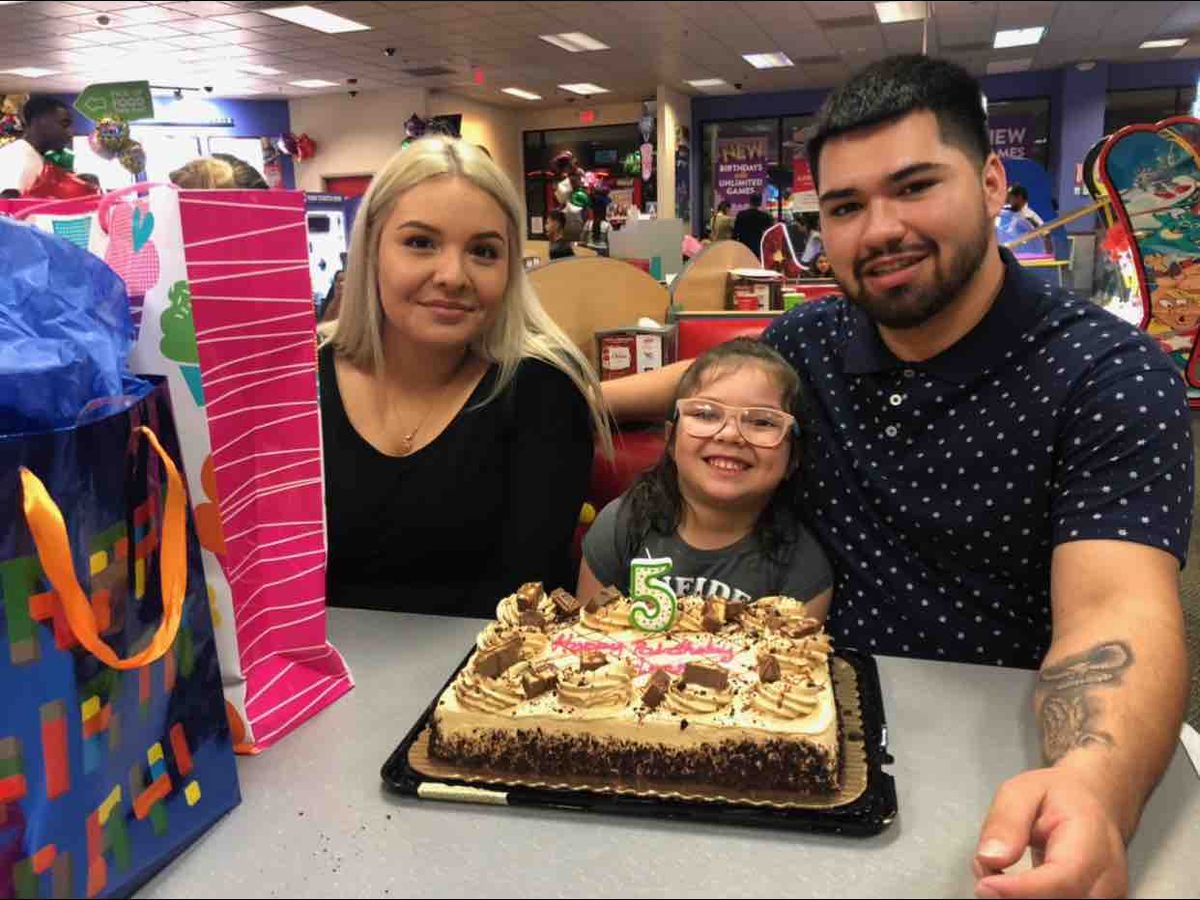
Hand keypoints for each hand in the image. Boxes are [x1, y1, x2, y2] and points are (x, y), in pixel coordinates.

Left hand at [972, 767, 1127, 897]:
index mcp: (1091, 840)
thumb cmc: (1058, 796)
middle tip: (987, 873)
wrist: (1094, 804)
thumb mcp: (1021, 791)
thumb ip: (1006, 821)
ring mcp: (1106, 897)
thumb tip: (989, 859)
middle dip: (1016, 897)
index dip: (1021, 889)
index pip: (1063, 878)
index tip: (985, 885)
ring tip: (1001, 875)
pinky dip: (1030, 899)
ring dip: (1021, 898)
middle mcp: (1107, 878)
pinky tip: (1014, 888)